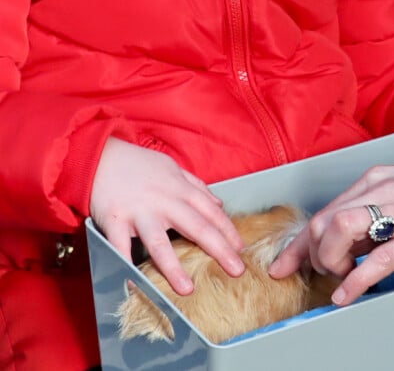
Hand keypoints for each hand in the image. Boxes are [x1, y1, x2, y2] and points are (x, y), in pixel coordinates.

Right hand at [90, 137, 244, 294]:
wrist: (100, 157)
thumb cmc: (139, 165)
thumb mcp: (173, 169)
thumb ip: (196, 186)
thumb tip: (218, 202)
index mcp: (180, 188)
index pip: (211, 211)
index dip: (228, 230)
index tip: (241, 248)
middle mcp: (163, 201)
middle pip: (196, 227)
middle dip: (219, 249)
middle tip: (237, 270)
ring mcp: (139, 212)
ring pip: (159, 242)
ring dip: (173, 267)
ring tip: (187, 289)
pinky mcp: (114, 220)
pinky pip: (120, 247)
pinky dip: (125, 265)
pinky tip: (135, 284)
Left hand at [269, 141, 393, 305]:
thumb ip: (377, 208)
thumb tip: (352, 240)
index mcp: (376, 179)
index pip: (325, 211)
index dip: (299, 242)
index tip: (285, 264)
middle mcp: (384, 188)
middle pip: (325, 220)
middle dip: (313, 253)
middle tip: (323, 272)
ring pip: (343, 230)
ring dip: (331, 260)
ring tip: (341, 277)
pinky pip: (381, 258)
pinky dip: (356, 280)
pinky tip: (348, 294)